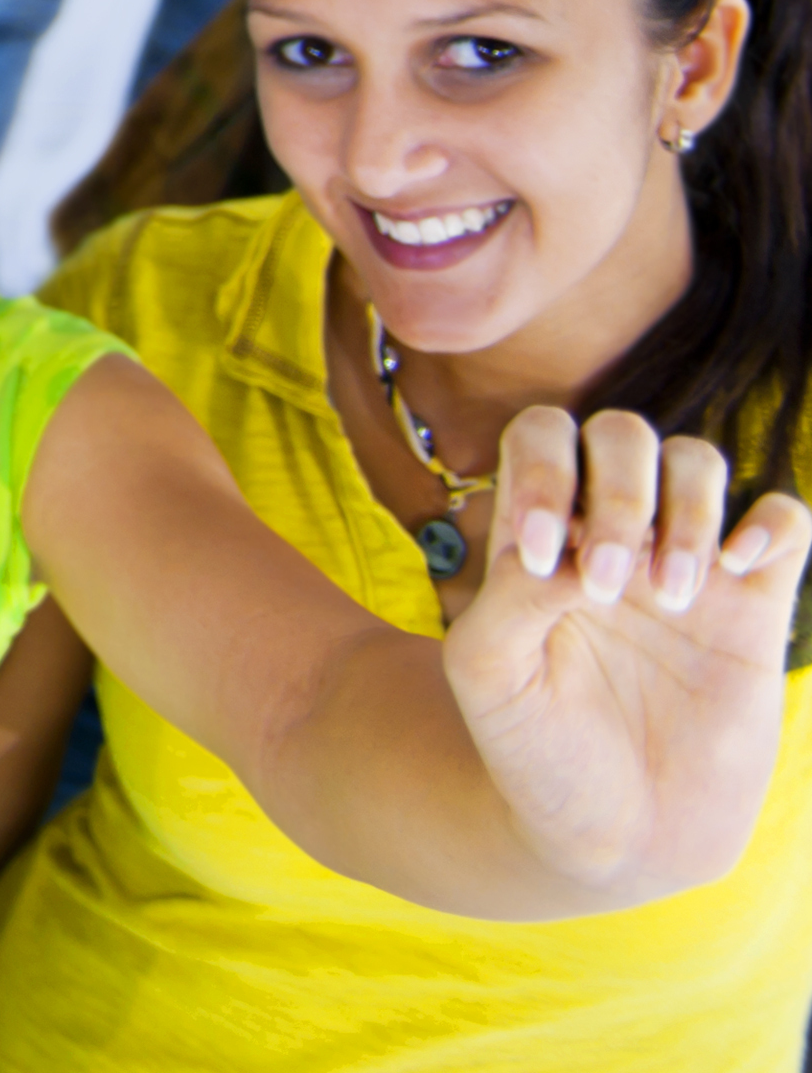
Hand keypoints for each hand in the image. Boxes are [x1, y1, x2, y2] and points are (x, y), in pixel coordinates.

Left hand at [440, 404, 807, 892]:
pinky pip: (786, 519)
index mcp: (540, 537)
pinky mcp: (755, 612)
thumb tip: (573, 548)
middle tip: (613, 589)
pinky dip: (772, 521)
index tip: (546, 556)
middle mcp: (611, 537)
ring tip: (672, 595)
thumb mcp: (489, 673)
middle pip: (622, 434)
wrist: (615, 836)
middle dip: (620, 495)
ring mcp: (686, 568)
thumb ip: (510, 595)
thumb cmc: (533, 750)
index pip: (542, 436)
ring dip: (688, 511)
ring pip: (699, 461)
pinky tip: (740, 569)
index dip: (545, 468)